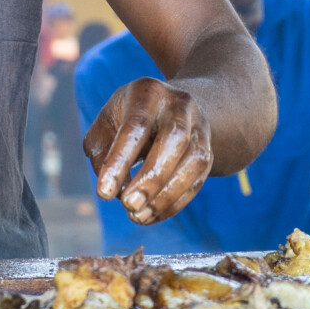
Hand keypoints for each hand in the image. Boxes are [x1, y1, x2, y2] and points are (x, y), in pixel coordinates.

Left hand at [83, 77, 212, 224]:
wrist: (171, 106)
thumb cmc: (128, 117)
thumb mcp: (107, 122)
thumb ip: (100, 150)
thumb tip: (114, 186)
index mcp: (148, 92)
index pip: (136, 126)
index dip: (119, 161)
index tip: (104, 193)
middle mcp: (180, 106)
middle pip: (174, 140)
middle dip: (151, 178)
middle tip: (128, 205)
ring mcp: (200, 128)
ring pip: (193, 163)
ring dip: (165, 196)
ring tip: (137, 216)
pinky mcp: (209, 152)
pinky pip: (197, 181)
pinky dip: (174, 203)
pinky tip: (151, 216)